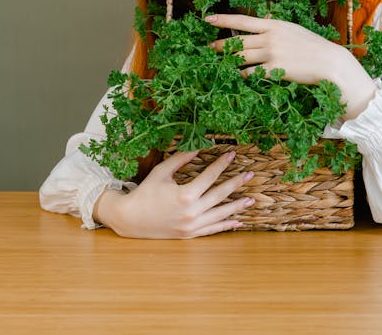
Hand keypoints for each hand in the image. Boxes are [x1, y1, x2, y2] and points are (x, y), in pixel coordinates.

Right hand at [93, 150, 254, 238]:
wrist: (131, 218)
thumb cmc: (145, 192)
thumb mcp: (161, 172)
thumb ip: (181, 159)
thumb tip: (198, 147)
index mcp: (185, 194)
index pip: (209, 176)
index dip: (222, 164)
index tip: (232, 155)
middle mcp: (192, 211)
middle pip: (220, 195)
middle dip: (236, 183)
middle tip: (250, 174)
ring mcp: (192, 225)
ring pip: (220, 215)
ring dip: (236, 206)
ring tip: (251, 200)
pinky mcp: (190, 235)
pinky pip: (212, 230)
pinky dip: (226, 226)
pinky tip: (238, 222)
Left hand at [206, 13, 375, 118]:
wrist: (330, 62)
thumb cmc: (314, 47)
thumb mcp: (294, 30)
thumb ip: (276, 27)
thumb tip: (262, 22)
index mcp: (274, 25)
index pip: (243, 21)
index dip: (223, 20)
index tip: (207, 19)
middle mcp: (270, 37)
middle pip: (238, 41)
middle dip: (221, 45)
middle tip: (209, 48)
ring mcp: (271, 54)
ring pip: (241, 57)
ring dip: (229, 61)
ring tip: (220, 64)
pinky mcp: (274, 70)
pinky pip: (251, 73)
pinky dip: (243, 75)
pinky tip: (238, 77)